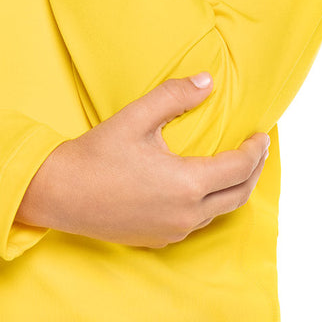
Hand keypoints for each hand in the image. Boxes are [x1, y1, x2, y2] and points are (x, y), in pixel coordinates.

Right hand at [15, 75, 269, 247]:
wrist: (60, 193)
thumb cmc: (97, 153)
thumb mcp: (137, 117)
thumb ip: (175, 96)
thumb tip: (208, 81)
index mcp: (186, 184)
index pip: (239, 168)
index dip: (255, 151)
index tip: (262, 135)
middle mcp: (186, 214)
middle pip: (238, 195)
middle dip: (253, 171)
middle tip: (257, 150)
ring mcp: (172, 230)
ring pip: (218, 212)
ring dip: (233, 188)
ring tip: (235, 165)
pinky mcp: (157, 239)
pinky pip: (196, 222)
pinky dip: (210, 203)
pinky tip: (200, 186)